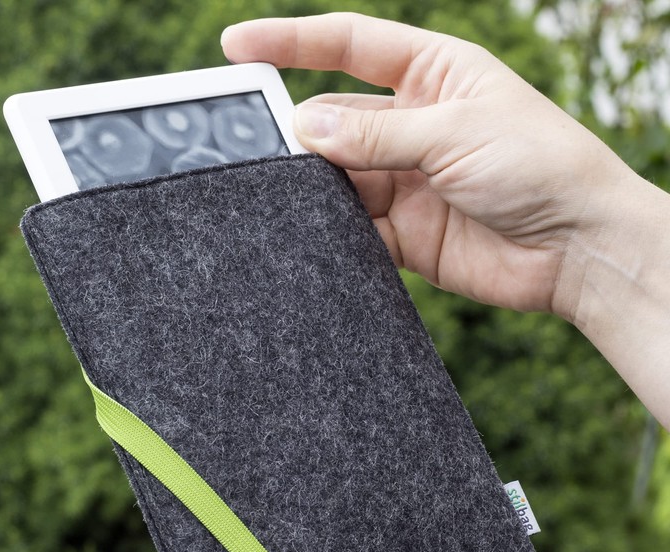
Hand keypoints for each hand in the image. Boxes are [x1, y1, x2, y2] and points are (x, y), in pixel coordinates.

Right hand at [221, 13, 669, 428]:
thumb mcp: (456, 132)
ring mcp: (406, 180)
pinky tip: (314, 233)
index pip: (350, 46)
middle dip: (297, 132)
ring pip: (338, 177)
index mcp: (432, 75)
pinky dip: (333, 231)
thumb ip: (378, 134)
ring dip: (312, 187)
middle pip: (335, 119)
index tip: (237, 46)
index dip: (292, 42)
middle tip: (254, 144)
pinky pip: (354, 228)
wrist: (576, 248)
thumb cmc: (540, 165)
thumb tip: (306, 128)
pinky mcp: (405, 233)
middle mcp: (413, 125)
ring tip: (283, 193)